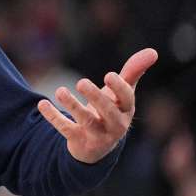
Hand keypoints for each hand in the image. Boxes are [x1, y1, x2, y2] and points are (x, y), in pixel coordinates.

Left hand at [37, 48, 157, 163]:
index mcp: (126, 110)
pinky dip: (54, 117)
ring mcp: (97, 134)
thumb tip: (153, 51)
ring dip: (72, 106)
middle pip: (107, 111)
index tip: (109, 75)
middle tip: (81, 82)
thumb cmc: (112, 110)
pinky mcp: (79, 141)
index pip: (127, 99)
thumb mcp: (122, 93)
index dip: (119, 88)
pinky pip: (65, 129)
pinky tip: (42, 104)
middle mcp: (115, 124)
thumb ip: (133, 72)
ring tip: (60, 91)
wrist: (98, 145)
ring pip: (86, 121)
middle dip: (96, 97)